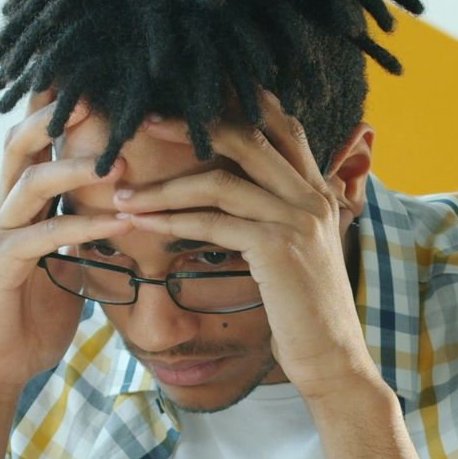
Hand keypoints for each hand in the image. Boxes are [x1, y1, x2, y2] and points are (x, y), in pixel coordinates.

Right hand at [0, 91, 131, 395]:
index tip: (95, 78)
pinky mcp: (2, 269)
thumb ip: (82, 235)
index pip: (35, 143)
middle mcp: (4, 211)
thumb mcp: (64, 266)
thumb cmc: (28, 317)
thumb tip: (122, 216)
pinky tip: (120, 225)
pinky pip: (42, 237)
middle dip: (57, 114)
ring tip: (120, 160)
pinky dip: (83, 228)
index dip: (58, 109)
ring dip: (76, 166)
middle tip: (100, 93)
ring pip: (30, 181)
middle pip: (21, 142)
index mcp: (19, 206)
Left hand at [111, 92, 381, 400]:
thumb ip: (277, 218)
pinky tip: (144, 224)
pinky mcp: (277, 248)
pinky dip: (172, 220)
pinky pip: (213, 222)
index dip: (241, 104)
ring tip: (124, 194)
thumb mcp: (298, 253)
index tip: (189, 100)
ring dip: (164, 187)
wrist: (333, 358)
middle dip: (191, 126)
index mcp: (319, 191)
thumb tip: (236, 202)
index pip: (283, 127)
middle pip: (247, 137)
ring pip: (220, 182)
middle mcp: (313, 196)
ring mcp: (297, 219)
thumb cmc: (306, 312)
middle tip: (144, 121)